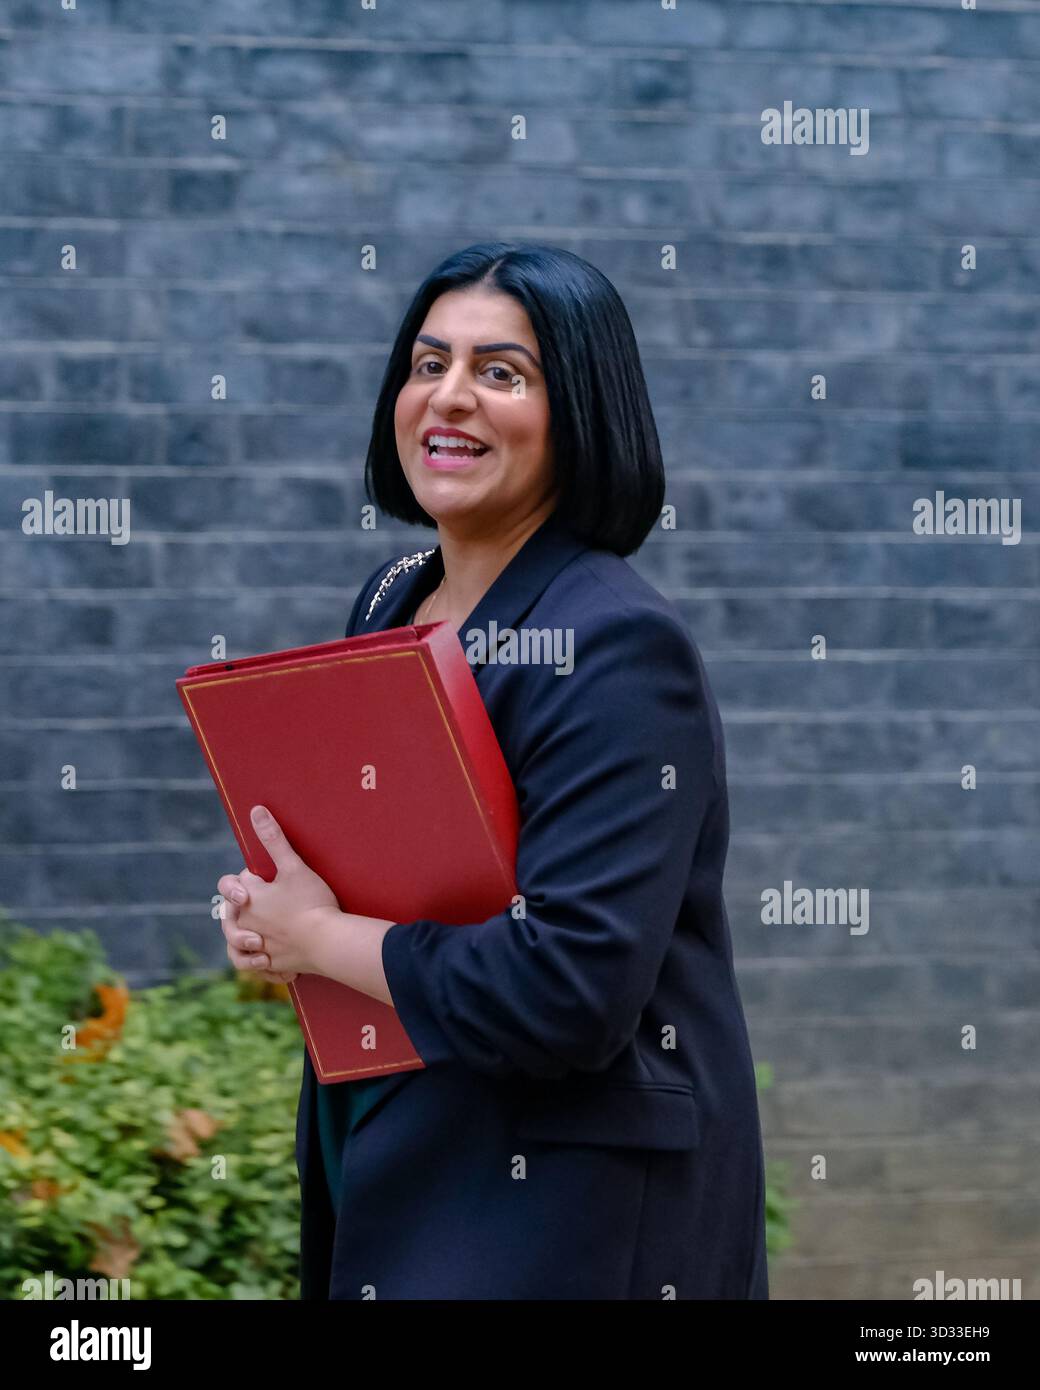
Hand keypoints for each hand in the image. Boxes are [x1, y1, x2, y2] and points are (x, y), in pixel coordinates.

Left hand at [217, 805, 340, 981]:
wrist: (328, 942)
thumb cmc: (311, 902)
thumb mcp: (293, 866)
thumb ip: (273, 839)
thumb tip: (256, 809)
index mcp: (249, 898)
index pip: (237, 882)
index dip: (250, 877)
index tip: (267, 878)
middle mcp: (246, 923)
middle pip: (230, 912)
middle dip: (240, 905)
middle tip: (260, 902)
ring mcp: (257, 946)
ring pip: (235, 943)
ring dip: (241, 938)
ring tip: (255, 934)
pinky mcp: (270, 964)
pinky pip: (252, 965)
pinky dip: (255, 962)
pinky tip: (265, 956)